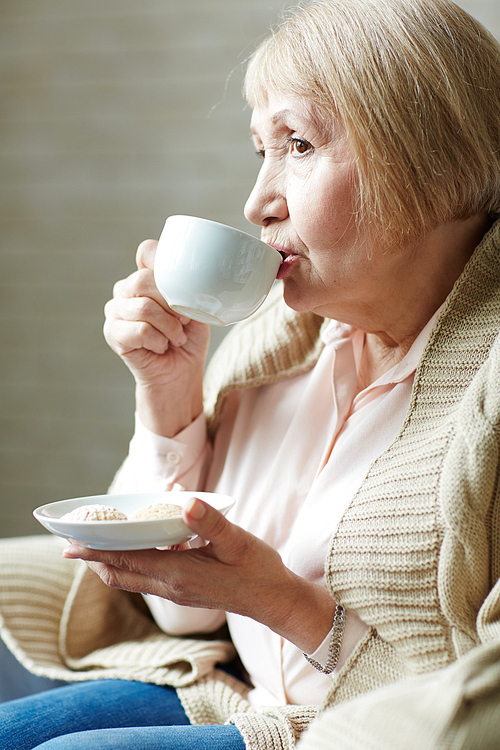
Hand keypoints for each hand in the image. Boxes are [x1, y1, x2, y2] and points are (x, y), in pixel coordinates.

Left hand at [63, 497, 335, 653]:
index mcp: (178, 573)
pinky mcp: (184, 591)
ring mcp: (176, 591)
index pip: (126, 559)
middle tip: (68, 545)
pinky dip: (129, 566)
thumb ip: (210, 522)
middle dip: (93, 559)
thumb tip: (185, 503)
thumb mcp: (237, 541)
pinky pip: (145, 579)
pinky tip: (134, 552)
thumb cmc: (256, 568)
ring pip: (131, 579)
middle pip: (120, 573)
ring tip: (92, 550)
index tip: (69, 544)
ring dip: (108, 564)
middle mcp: (171, 586)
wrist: (273, 600)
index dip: (96, 550)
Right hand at [103, 240, 210, 435]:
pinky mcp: (113, 333)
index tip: (183, 291)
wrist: (180, 374)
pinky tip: (162, 347)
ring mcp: (116, 311)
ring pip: (143, 307)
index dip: (166, 267)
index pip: (147, 251)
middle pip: (144, 280)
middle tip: (183, 322)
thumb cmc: (188, 339)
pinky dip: (158, 341)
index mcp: (145, 277)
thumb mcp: (195, 307)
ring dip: (168, 327)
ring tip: (176, 337)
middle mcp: (125, 290)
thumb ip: (188, 286)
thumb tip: (193, 274)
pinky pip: (139, 330)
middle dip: (171, 304)